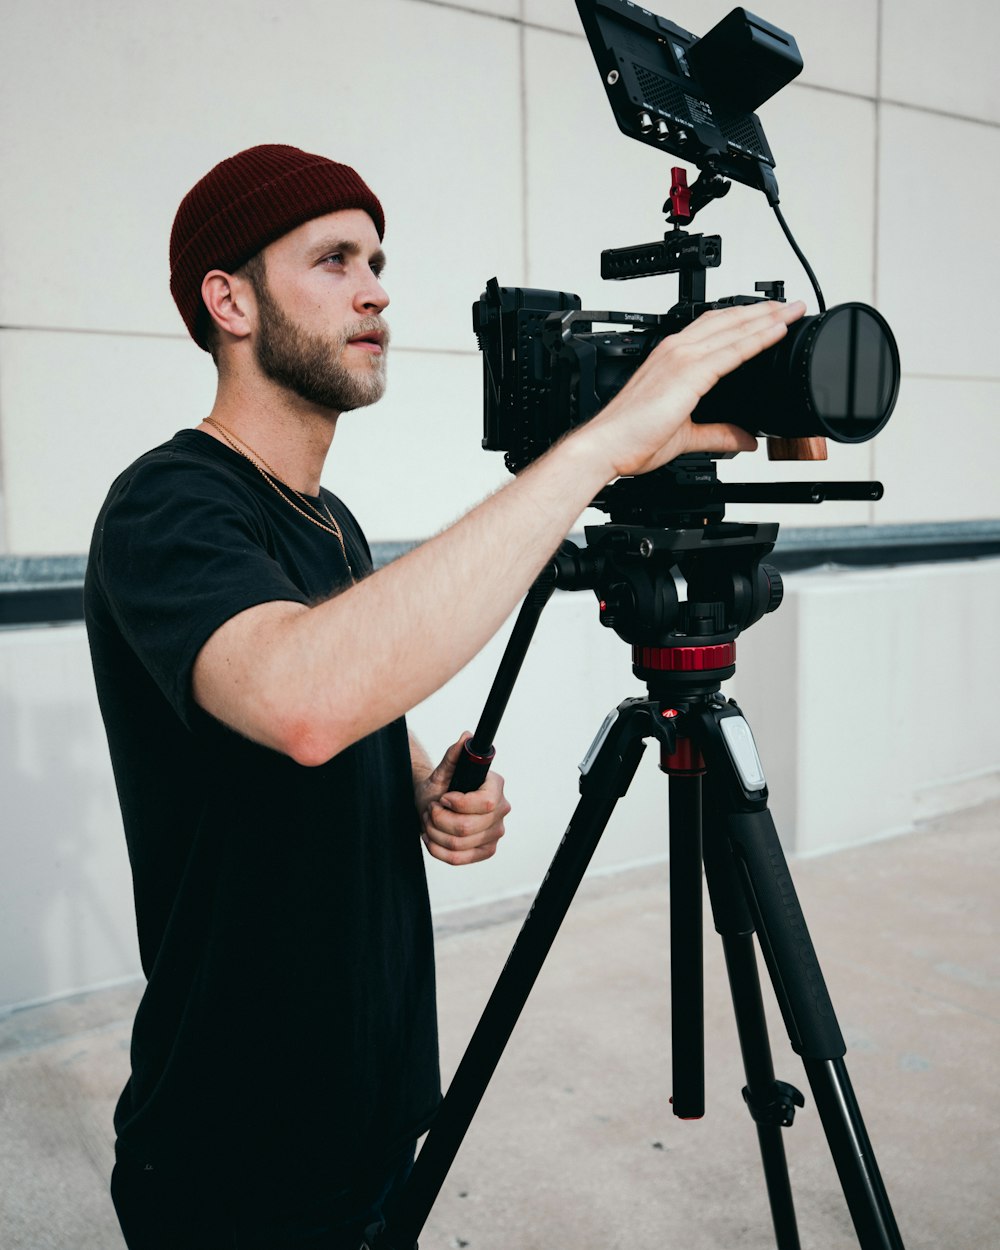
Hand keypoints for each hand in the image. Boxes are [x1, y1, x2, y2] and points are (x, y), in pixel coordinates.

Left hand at [415, 733, 510, 865]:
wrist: (436, 803)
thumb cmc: (441, 785)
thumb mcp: (442, 770)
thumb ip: (453, 754)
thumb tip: (466, 737)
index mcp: (496, 786)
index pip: (485, 803)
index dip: (459, 803)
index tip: (444, 797)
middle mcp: (502, 810)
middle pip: (466, 828)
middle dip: (439, 819)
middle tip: (432, 809)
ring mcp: (496, 832)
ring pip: (458, 844)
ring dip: (434, 832)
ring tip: (430, 820)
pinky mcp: (487, 850)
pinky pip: (458, 859)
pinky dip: (437, 849)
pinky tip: (431, 836)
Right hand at [576, 299, 806, 480]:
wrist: (606, 446)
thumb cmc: (631, 439)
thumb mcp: (685, 436)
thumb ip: (718, 434)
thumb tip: (745, 440)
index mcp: (671, 360)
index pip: (714, 330)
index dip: (743, 320)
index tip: (768, 317)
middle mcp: (676, 351)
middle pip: (728, 320)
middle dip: (762, 311)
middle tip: (791, 305)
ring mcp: (682, 358)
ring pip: (734, 328)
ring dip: (766, 317)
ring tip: (792, 310)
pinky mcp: (689, 373)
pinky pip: (732, 351)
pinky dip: (758, 338)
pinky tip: (777, 331)